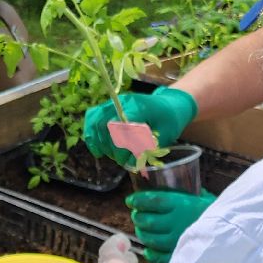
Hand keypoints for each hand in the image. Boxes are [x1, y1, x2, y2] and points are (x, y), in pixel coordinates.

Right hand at [82, 86, 198, 165]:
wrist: (170, 105)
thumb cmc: (171, 121)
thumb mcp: (166, 135)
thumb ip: (148, 147)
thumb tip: (132, 161)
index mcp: (140, 107)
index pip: (121, 126)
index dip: (120, 146)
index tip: (125, 160)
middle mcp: (124, 101)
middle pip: (105, 124)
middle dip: (109, 146)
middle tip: (119, 159)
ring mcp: (115, 102)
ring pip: (96, 121)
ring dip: (99, 142)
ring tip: (109, 155)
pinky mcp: (109, 106)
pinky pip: (92, 117)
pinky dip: (91, 133)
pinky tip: (96, 149)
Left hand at [126, 189, 215, 262]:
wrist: (233, 231)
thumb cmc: (217, 212)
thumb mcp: (201, 196)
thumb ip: (185, 194)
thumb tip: (169, 186)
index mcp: (180, 203)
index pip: (151, 200)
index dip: (137, 201)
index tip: (130, 201)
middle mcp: (176, 221)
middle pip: (147, 220)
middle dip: (138, 217)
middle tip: (137, 216)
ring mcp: (176, 239)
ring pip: (150, 238)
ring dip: (142, 234)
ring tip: (141, 230)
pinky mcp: (179, 253)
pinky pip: (158, 255)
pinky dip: (151, 252)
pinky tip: (149, 249)